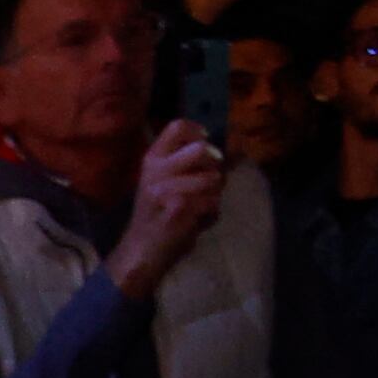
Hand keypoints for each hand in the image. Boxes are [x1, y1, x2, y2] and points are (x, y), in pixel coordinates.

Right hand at [104, 120, 227, 300]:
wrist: (142, 251)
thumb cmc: (160, 213)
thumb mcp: (169, 181)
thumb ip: (194, 162)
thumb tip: (234, 143)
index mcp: (152, 159)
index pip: (177, 126)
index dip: (199, 131)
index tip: (206, 143)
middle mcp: (156, 171)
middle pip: (203, 149)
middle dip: (215, 167)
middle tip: (208, 183)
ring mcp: (165, 189)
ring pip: (214, 179)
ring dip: (214, 196)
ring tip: (198, 207)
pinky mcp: (179, 208)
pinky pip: (213, 202)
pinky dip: (211, 215)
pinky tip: (195, 222)